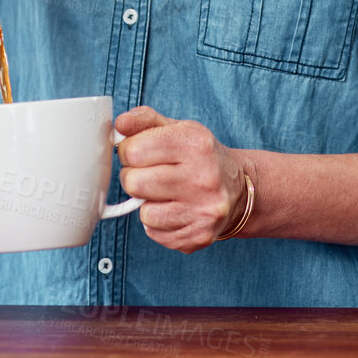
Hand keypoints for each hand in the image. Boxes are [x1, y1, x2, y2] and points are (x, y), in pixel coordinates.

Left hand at [114, 106, 251, 253]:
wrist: (238, 191)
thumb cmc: (200, 157)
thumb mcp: (178, 129)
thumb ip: (145, 121)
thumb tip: (119, 125)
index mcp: (195, 144)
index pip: (134, 150)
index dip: (128, 152)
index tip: (139, 154)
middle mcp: (203, 177)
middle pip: (133, 183)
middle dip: (133, 178)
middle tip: (149, 175)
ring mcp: (203, 210)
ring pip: (144, 212)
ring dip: (147, 203)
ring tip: (165, 194)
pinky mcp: (199, 236)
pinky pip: (154, 232)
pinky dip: (158, 223)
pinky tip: (174, 210)